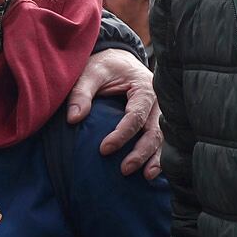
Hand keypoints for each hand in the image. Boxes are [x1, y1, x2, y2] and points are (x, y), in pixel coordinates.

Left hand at [67, 50, 161, 177]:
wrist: (119, 60)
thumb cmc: (105, 66)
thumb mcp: (90, 73)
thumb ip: (81, 93)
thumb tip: (73, 118)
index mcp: (144, 88)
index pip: (135, 116)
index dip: (121, 135)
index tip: (104, 149)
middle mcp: (158, 102)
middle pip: (154, 130)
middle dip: (142, 152)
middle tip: (125, 169)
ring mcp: (160, 112)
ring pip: (163, 138)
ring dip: (156, 158)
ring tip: (147, 176)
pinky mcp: (157, 120)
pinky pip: (162, 140)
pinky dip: (159, 155)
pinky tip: (153, 171)